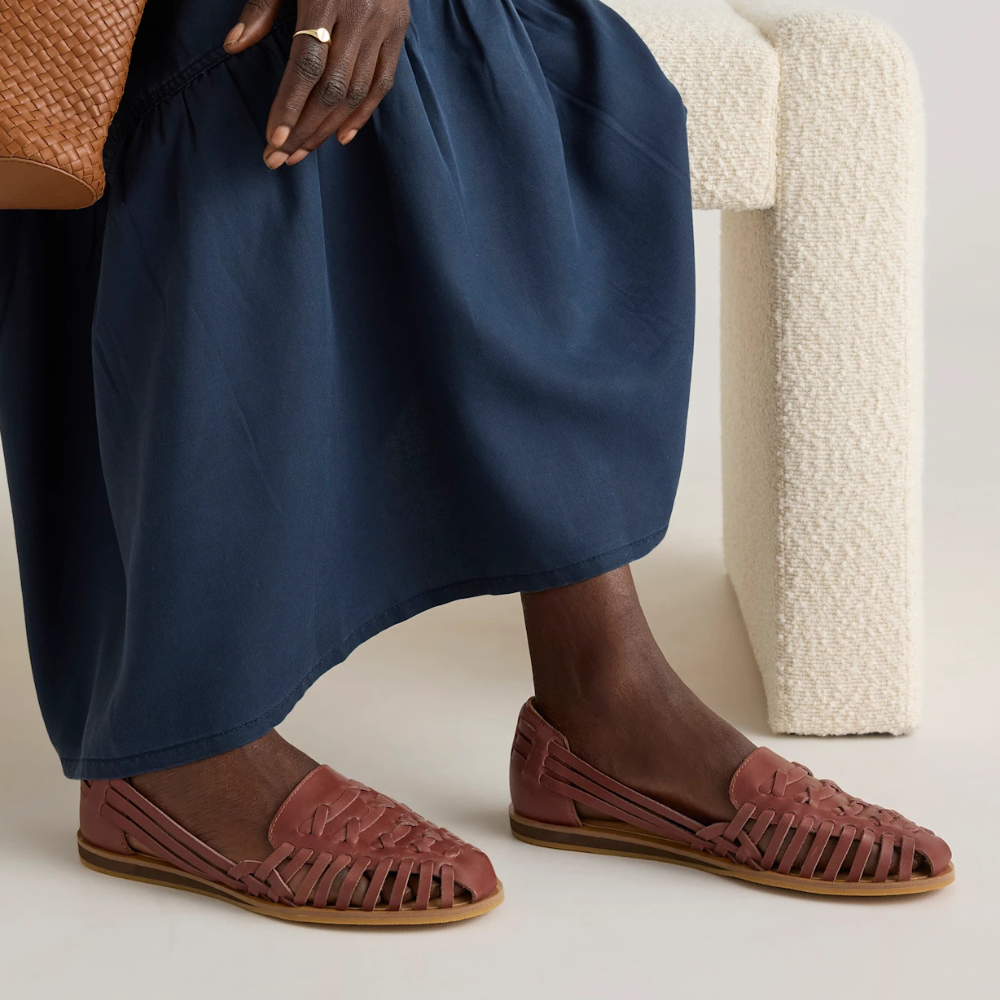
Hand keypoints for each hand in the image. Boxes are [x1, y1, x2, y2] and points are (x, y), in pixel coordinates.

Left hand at [224, 0, 409, 166]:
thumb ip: (261, 7)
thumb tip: (233, 46)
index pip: (306, 66)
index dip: (290, 106)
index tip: (273, 140)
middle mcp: (359, 15)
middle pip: (332, 88)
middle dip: (304, 129)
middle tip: (280, 159)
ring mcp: (384, 25)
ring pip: (356, 92)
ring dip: (327, 129)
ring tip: (302, 153)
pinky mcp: (399, 31)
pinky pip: (383, 84)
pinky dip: (362, 114)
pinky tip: (340, 137)